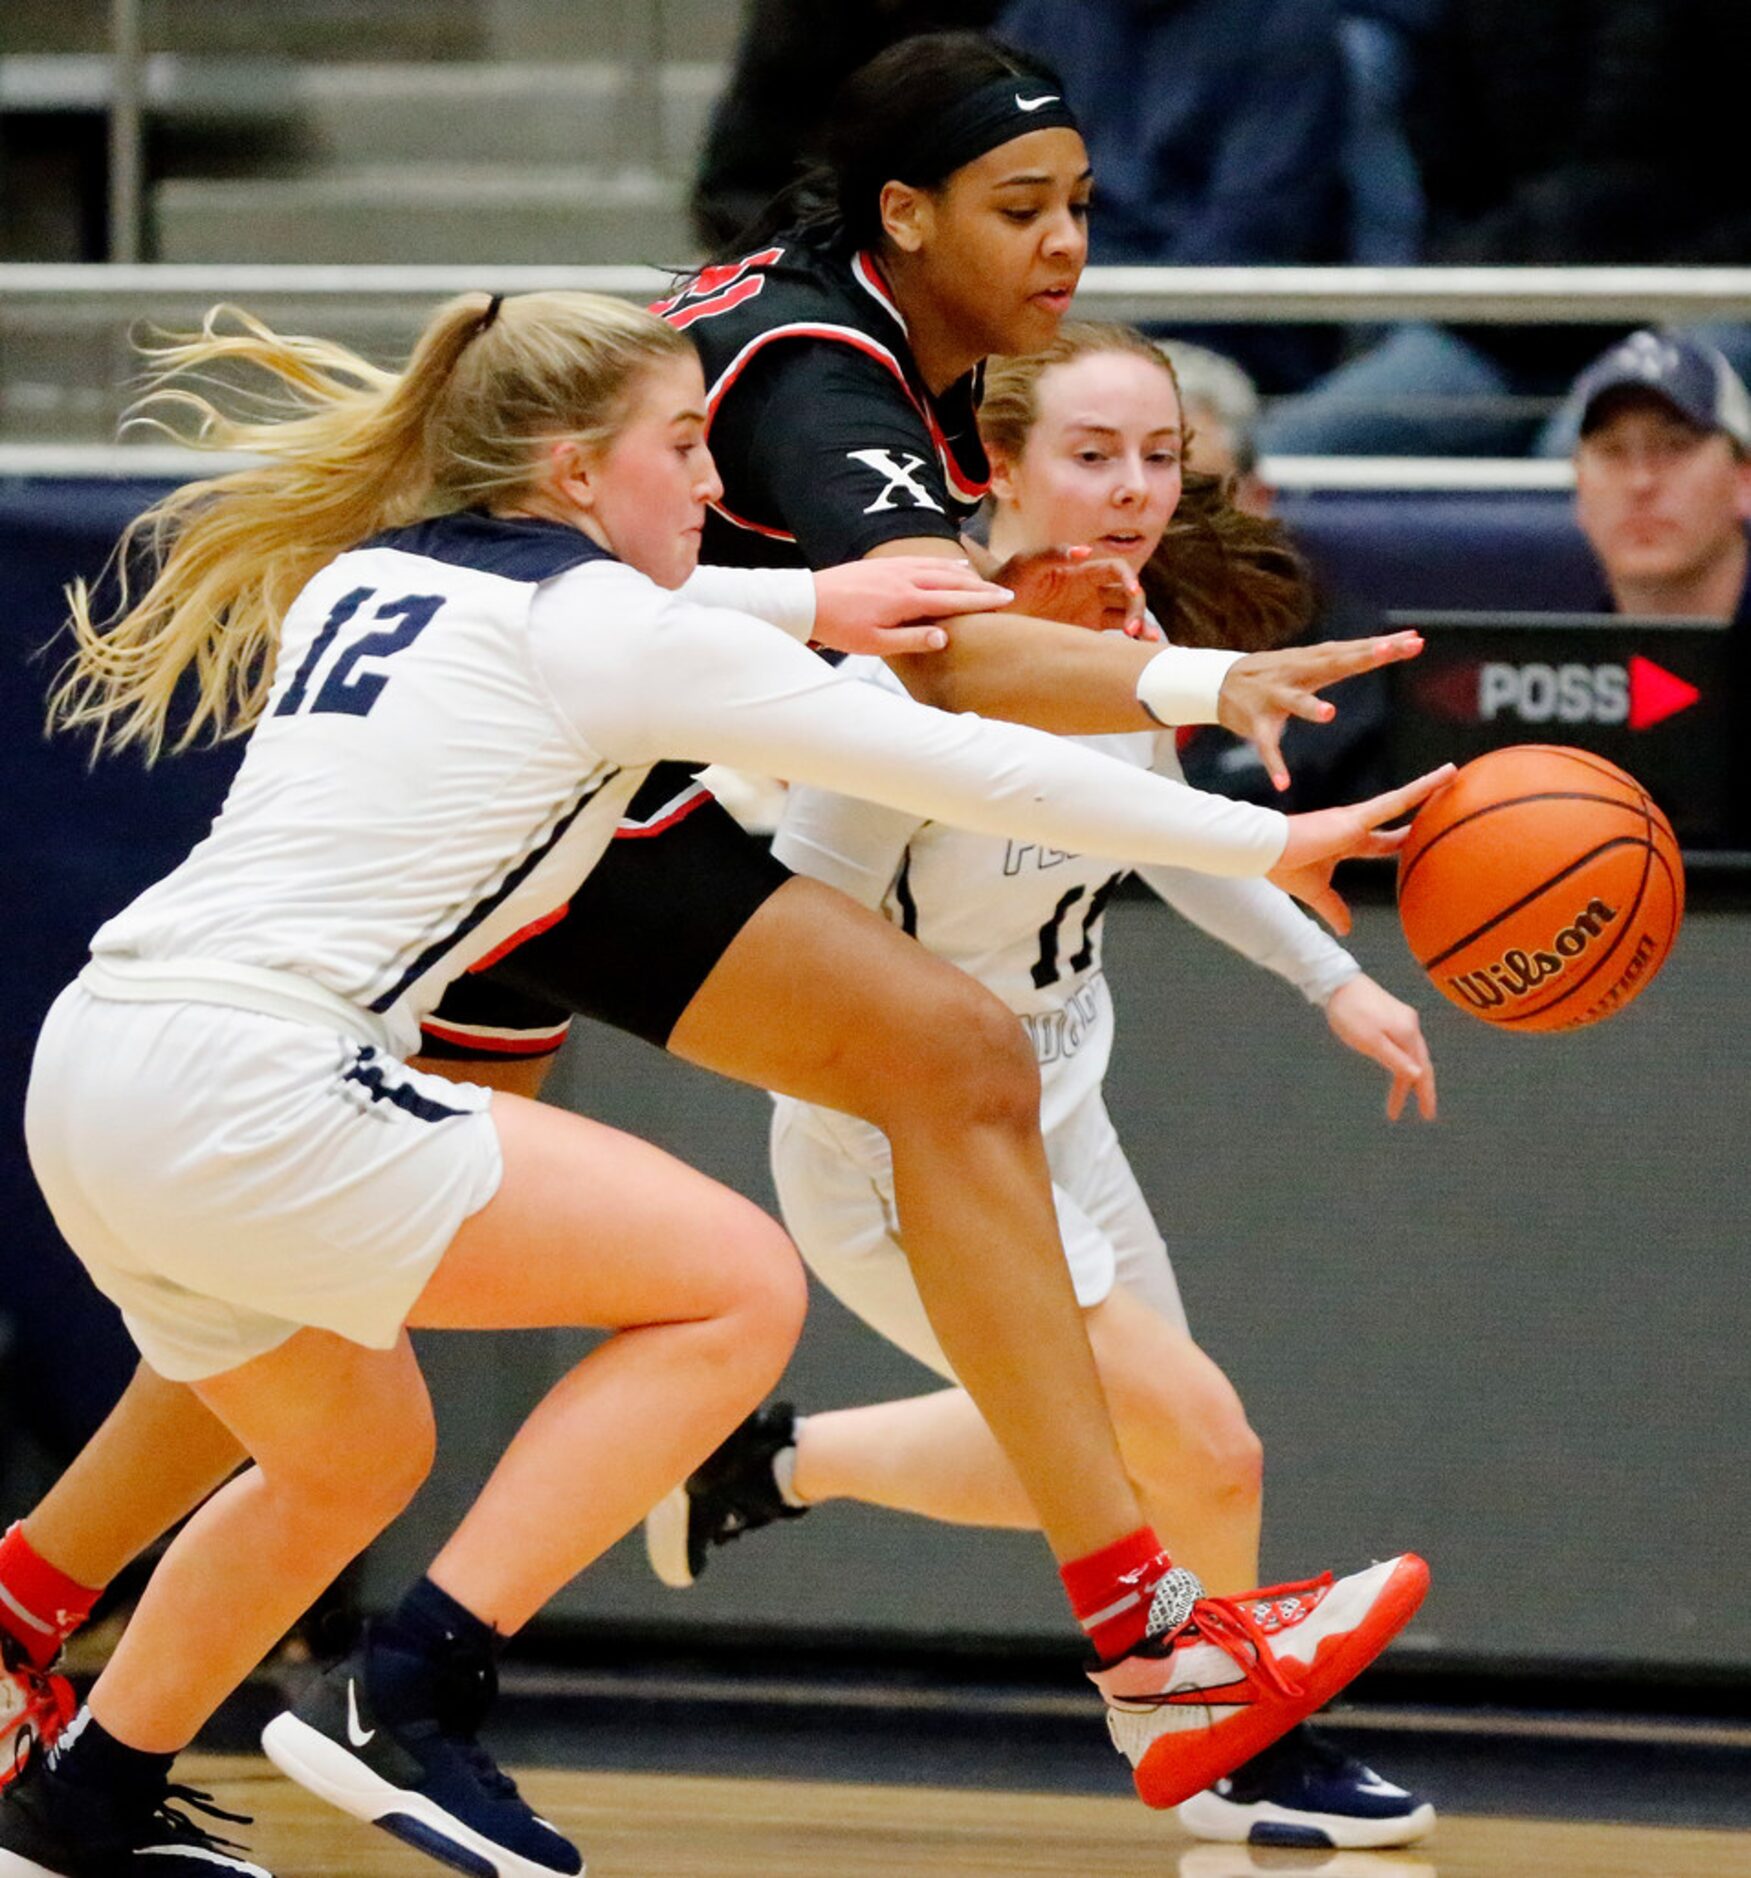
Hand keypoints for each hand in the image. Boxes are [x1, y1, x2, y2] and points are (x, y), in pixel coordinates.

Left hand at [810, 558, 1014, 656]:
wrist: (810, 600)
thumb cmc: (841, 626)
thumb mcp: (876, 644)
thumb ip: (912, 640)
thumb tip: (944, 637)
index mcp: (906, 600)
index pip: (953, 599)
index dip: (981, 601)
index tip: (1005, 603)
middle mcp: (905, 578)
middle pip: (952, 581)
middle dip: (980, 588)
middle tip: (1004, 594)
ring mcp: (895, 567)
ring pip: (938, 567)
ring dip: (963, 575)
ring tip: (982, 582)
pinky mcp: (885, 564)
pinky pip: (922, 560)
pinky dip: (941, 563)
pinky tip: (949, 566)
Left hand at [990, 544, 1148, 636]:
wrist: (991, 611)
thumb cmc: (1007, 581)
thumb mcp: (1026, 563)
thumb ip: (1053, 553)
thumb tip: (1085, 551)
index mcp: (1082, 571)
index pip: (1116, 570)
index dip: (1128, 579)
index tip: (1132, 592)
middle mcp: (1091, 590)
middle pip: (1127, 595)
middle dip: (1137, 609)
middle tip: (1133, 631)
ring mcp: (1089, 613)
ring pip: (1125, 616)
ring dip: (1141, 626)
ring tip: (1149, 644)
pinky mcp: (1083, 633)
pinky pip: (1110, 637)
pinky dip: (1126, 645)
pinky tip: (1137, 654)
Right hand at [1218, 633, 1425, 791]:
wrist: (1221, 682)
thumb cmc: (1277, 672)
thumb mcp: (1313, 660)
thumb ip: (1351, 655)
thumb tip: (1397, 640)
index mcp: (1313, 662)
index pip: (1353, 651)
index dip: (1382, 646)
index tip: (1413, 639)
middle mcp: (1296, 675)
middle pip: (1333, 664)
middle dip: (1360, 658)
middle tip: (1388, 650)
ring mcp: (1274, 698)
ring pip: (1295, 702)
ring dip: (1309, 707)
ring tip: (1328, 714)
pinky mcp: (1256, 724)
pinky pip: (1266, 747)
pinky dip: (1273, 764)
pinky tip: (1283, 782)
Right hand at [1267, 764, 1454, 934]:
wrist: (1265, 851)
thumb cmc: (1284, 867)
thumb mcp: (1315, 893)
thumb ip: (1334, 909)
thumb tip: (1346, 931)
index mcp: (1345, 841)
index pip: (1381, 842)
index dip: (1400, 841)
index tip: (1418, 839)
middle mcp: (1354, 824)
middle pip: (1396, 814)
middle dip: (1420, 805)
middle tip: (1446, 796)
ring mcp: (1356, 819)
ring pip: (1401, 799)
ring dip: (1428, 785)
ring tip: (1453, 773)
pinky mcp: (1355, 818)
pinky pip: (1396, 801)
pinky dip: (1420, 789)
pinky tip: (1441, 777)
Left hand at [1324, 974, 1436, 1120]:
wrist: (1336, 981)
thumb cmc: (1350, 1013)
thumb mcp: (1370, 1041)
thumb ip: (1395, 1059)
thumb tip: (1418, 1075)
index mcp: (1407, 1033)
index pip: (1422, 1070)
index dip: (1425, 1094)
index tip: (1428, 1116)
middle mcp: (1410, 1025)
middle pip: (1420, 1063)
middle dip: (1420, 1089)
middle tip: (1425, 1114)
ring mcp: (1403, 1018)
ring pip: (1411, 1053)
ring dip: (1407, 1077)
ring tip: (1398, 1099)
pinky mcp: (1392, 1014)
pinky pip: (1403, 1044)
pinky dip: (1401, 1061)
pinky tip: (1394, 1068)